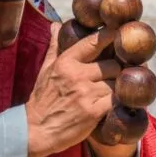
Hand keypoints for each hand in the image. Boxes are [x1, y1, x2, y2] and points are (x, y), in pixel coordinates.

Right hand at [25, 23, 120, 156]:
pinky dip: (115, 102)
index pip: (92, 43)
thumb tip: (55, 26)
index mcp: (65, 63)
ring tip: (109, 93)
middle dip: (115, 71)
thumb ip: (54, 47)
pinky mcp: (93, 112)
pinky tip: (111, 104)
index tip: (119, 32)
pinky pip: (115, 101)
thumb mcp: (45, 70)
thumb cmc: (42, 99)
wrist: (36, 130)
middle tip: (113, 77)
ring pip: (115, 84)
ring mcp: (86, 94)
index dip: (109, 36)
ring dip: (115, 88)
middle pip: (111, 65)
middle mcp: (77, 76)